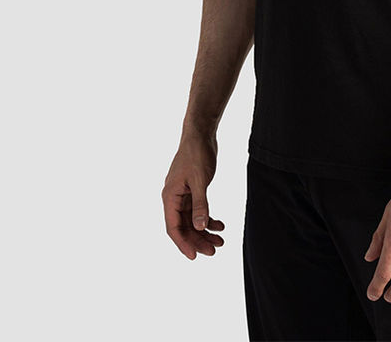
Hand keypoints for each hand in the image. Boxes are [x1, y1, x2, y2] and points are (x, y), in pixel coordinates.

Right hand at [162, 132, 225, 259]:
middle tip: (214, 250)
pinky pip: (198, 210)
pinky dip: (208, 218)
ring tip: (221, 241)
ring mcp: (182, 195)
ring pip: (191, 220)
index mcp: (170, 196)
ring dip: (204, 231)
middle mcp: (173, 198)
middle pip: (183, 227)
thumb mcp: (200, 180)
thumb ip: (200, 204)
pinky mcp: (192, 190)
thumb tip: (200, 227)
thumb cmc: (197, 153)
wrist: (200, 134)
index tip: (195, 257)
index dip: (183, 244)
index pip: (173, 227)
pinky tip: (220, 225)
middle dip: (198, 240)